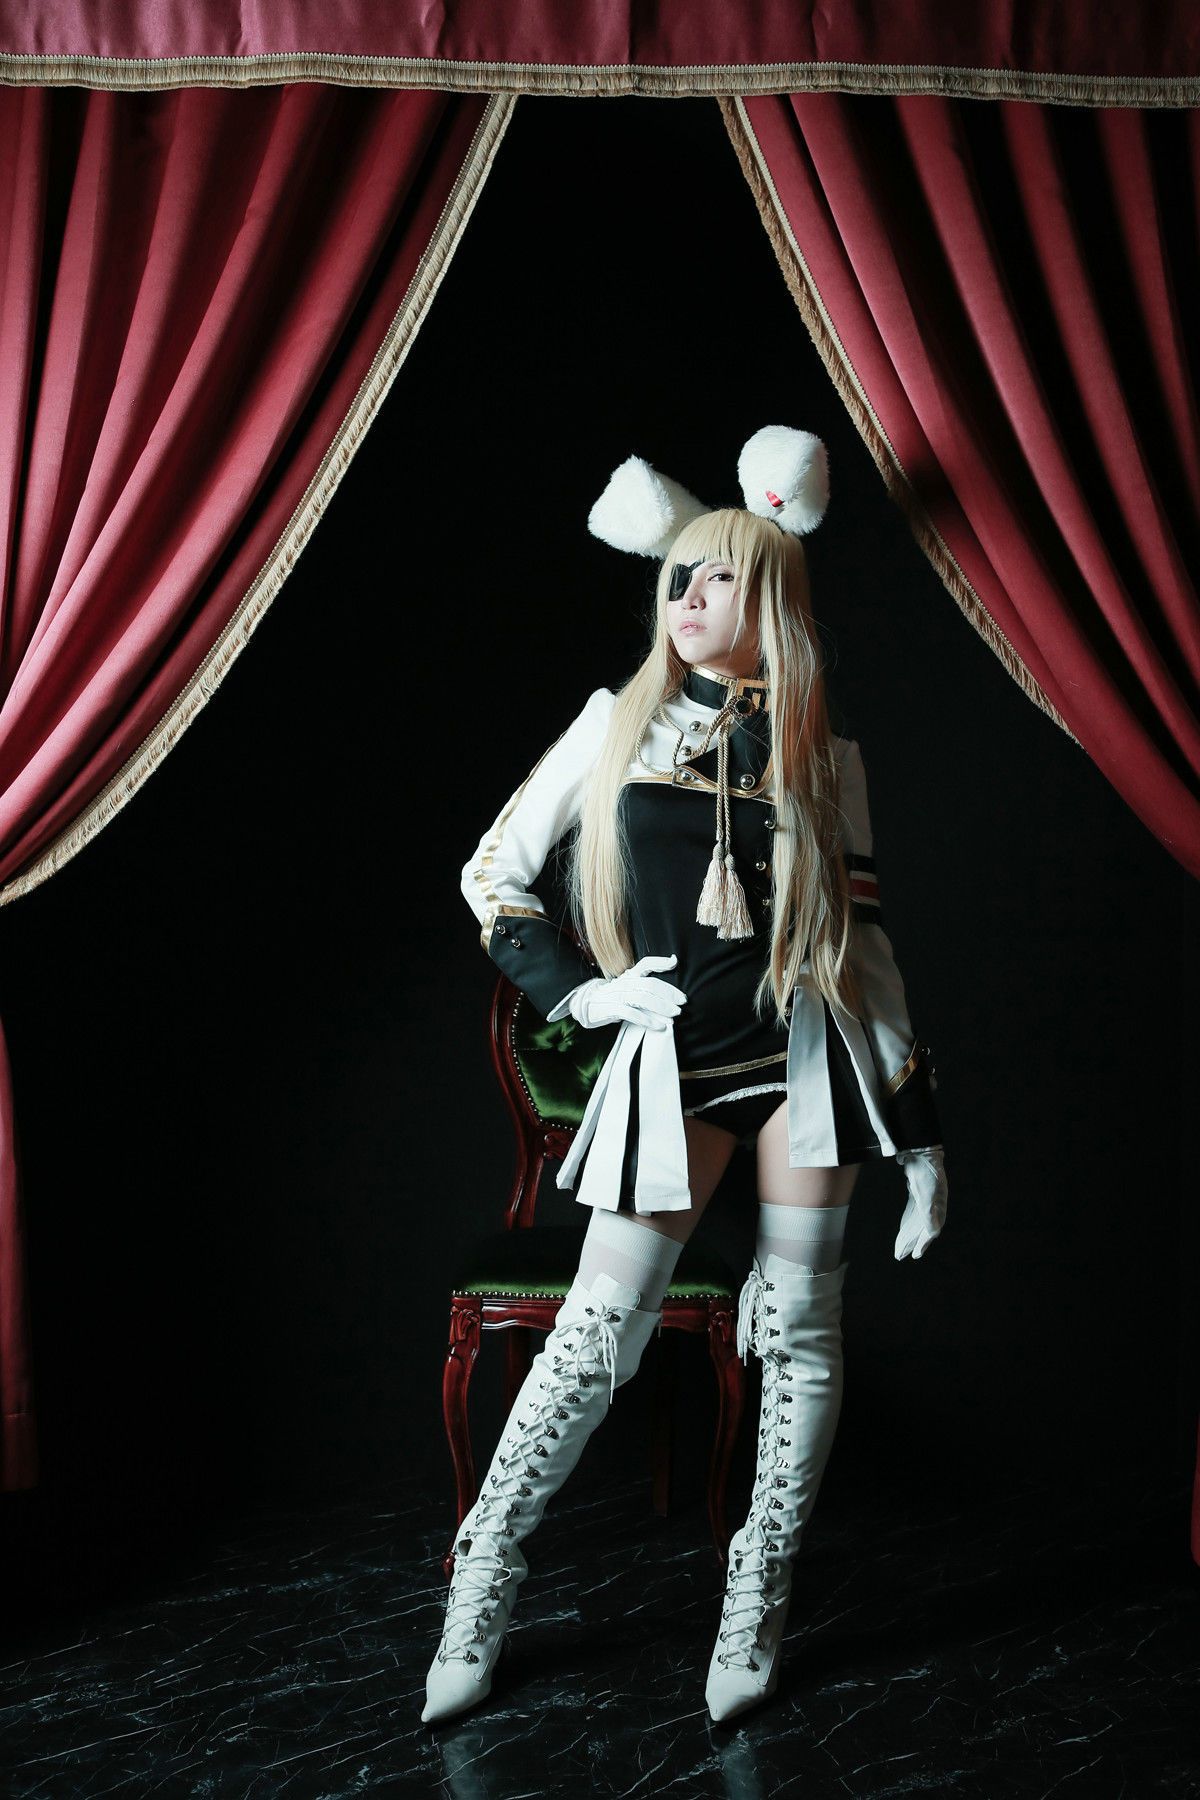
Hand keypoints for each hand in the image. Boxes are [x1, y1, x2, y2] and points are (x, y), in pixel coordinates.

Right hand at [556, 953, 687, 1031]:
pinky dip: (648, 1021)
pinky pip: (632, 1014)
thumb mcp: (626, 986)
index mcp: (629, 975)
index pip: (646, 963)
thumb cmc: (611, 997)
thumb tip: (667, 990)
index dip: (660, 961)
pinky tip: (659, 1026)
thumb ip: (643, 985)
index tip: (675, 962)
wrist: (584, 1005)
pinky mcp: (611, 1009)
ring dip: (661, 1007)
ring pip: (643, 999)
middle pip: (650, 984)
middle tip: (682, 1002)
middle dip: (669, 993)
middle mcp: (624, 982)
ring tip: (675, 1014)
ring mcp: (617, 995)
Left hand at [893, 1145, 947, 1259]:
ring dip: (909, 1233)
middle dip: (912, 1242)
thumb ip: (929, 1214)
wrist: (921, 1151)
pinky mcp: (917, 1191)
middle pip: (922, 1227)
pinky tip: (903, 1228)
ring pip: (916, 1220)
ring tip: (899, 1246)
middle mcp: (934, 1204)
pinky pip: (912, 1211)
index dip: (923, 1243)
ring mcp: (925, 1197)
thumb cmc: (926, 1173)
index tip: (915, 1255)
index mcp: (939, 1206)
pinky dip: (907, 1221)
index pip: (932, 1230)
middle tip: (901, 1255)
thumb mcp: (927, 1195)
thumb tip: (932, 1233)